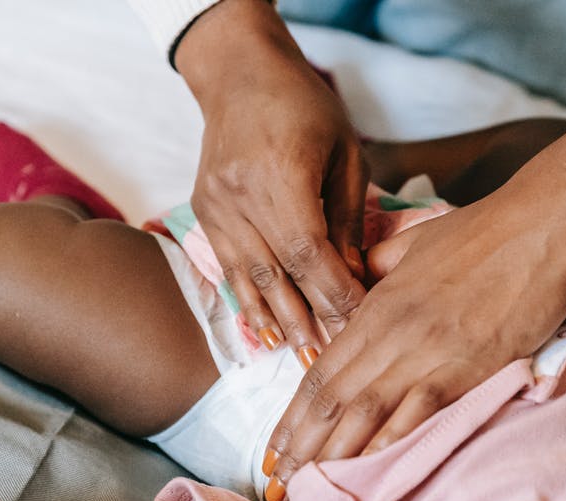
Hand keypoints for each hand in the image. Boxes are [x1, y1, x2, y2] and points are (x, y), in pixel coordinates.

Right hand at [177, 0, 367, 360]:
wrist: (238, 74)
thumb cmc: (305, 108)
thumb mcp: (345, 154)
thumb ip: (348, 220)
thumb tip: (354, 280)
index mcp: (280, 174)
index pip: (310, 253)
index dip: (335, 294)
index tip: (362, 324)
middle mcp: (239, 194)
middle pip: (279, 275)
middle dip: (311, 321)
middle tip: (337, 362)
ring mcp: (215, 206)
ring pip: (250, 279)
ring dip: (279, 324)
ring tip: (304, 362)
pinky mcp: (203, 212)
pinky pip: (229, 268)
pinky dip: (251, 303)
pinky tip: (267, 335)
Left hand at [260, 104, 565, 500]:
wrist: (543, 225)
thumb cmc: (484, 231)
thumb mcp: (414, 243)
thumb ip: (378, 267)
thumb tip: (357, 280)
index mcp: (377, 305)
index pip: (321, 370)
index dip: (293, 414)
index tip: (275, 446)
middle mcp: (391, 332)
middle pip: (332, 398)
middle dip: (300, 445)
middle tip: (278, 482)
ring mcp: (426, 351)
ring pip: (363, 411)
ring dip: (331, 454)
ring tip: (306, 488)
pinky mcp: (465, 366)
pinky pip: (416, 411)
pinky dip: (387, 443)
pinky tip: (367, 470)